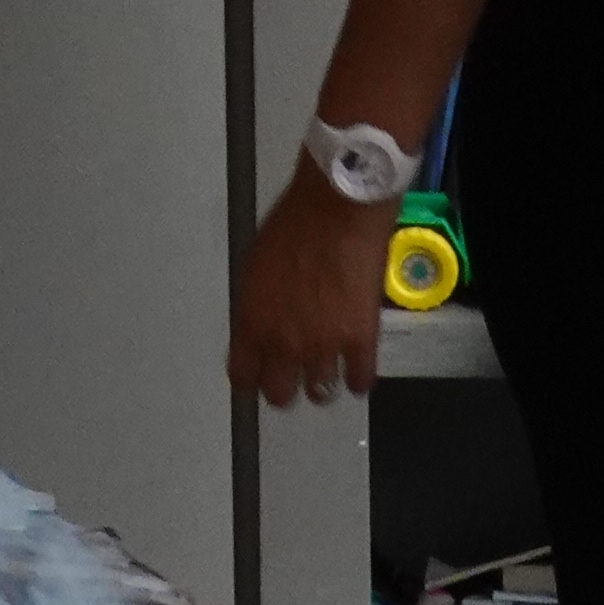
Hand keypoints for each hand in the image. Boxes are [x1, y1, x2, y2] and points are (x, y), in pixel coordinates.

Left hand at [228, 163, 395, 410]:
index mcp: (252, 323)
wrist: (337, 210)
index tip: (257, 375)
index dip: (251, 378)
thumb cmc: (293, 224)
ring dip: (322, 382)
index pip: (242, 376)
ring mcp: (324, 346)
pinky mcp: (361, 341)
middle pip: (279, 394)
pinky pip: (360, 381)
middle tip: (294, 372)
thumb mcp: (256, 265)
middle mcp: (284, 343)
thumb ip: (256, 305)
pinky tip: (357, 366)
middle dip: (285, 387)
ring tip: (328, 366)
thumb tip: (261, 323)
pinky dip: (358, 377)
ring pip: (320, 392)